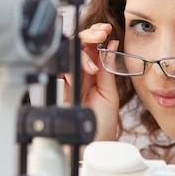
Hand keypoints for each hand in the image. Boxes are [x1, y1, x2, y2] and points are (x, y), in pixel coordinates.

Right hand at [64, 23, 119, 140]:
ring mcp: (71, 80)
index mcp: (94, 73)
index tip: (106, 30)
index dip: (97, 35)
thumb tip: (111, 44)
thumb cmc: (102, 124)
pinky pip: (64, 69)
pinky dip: (75, 65)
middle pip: (79, 45)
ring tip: (95, 63)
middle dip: (89, 35)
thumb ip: (107, 69)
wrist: (93, 145)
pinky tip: (88, 69)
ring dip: (83, 50)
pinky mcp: (64, 89)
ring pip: (70, 54)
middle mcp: (82, 74)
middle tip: (100, 34)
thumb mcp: (109, 93)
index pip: (92, 46)